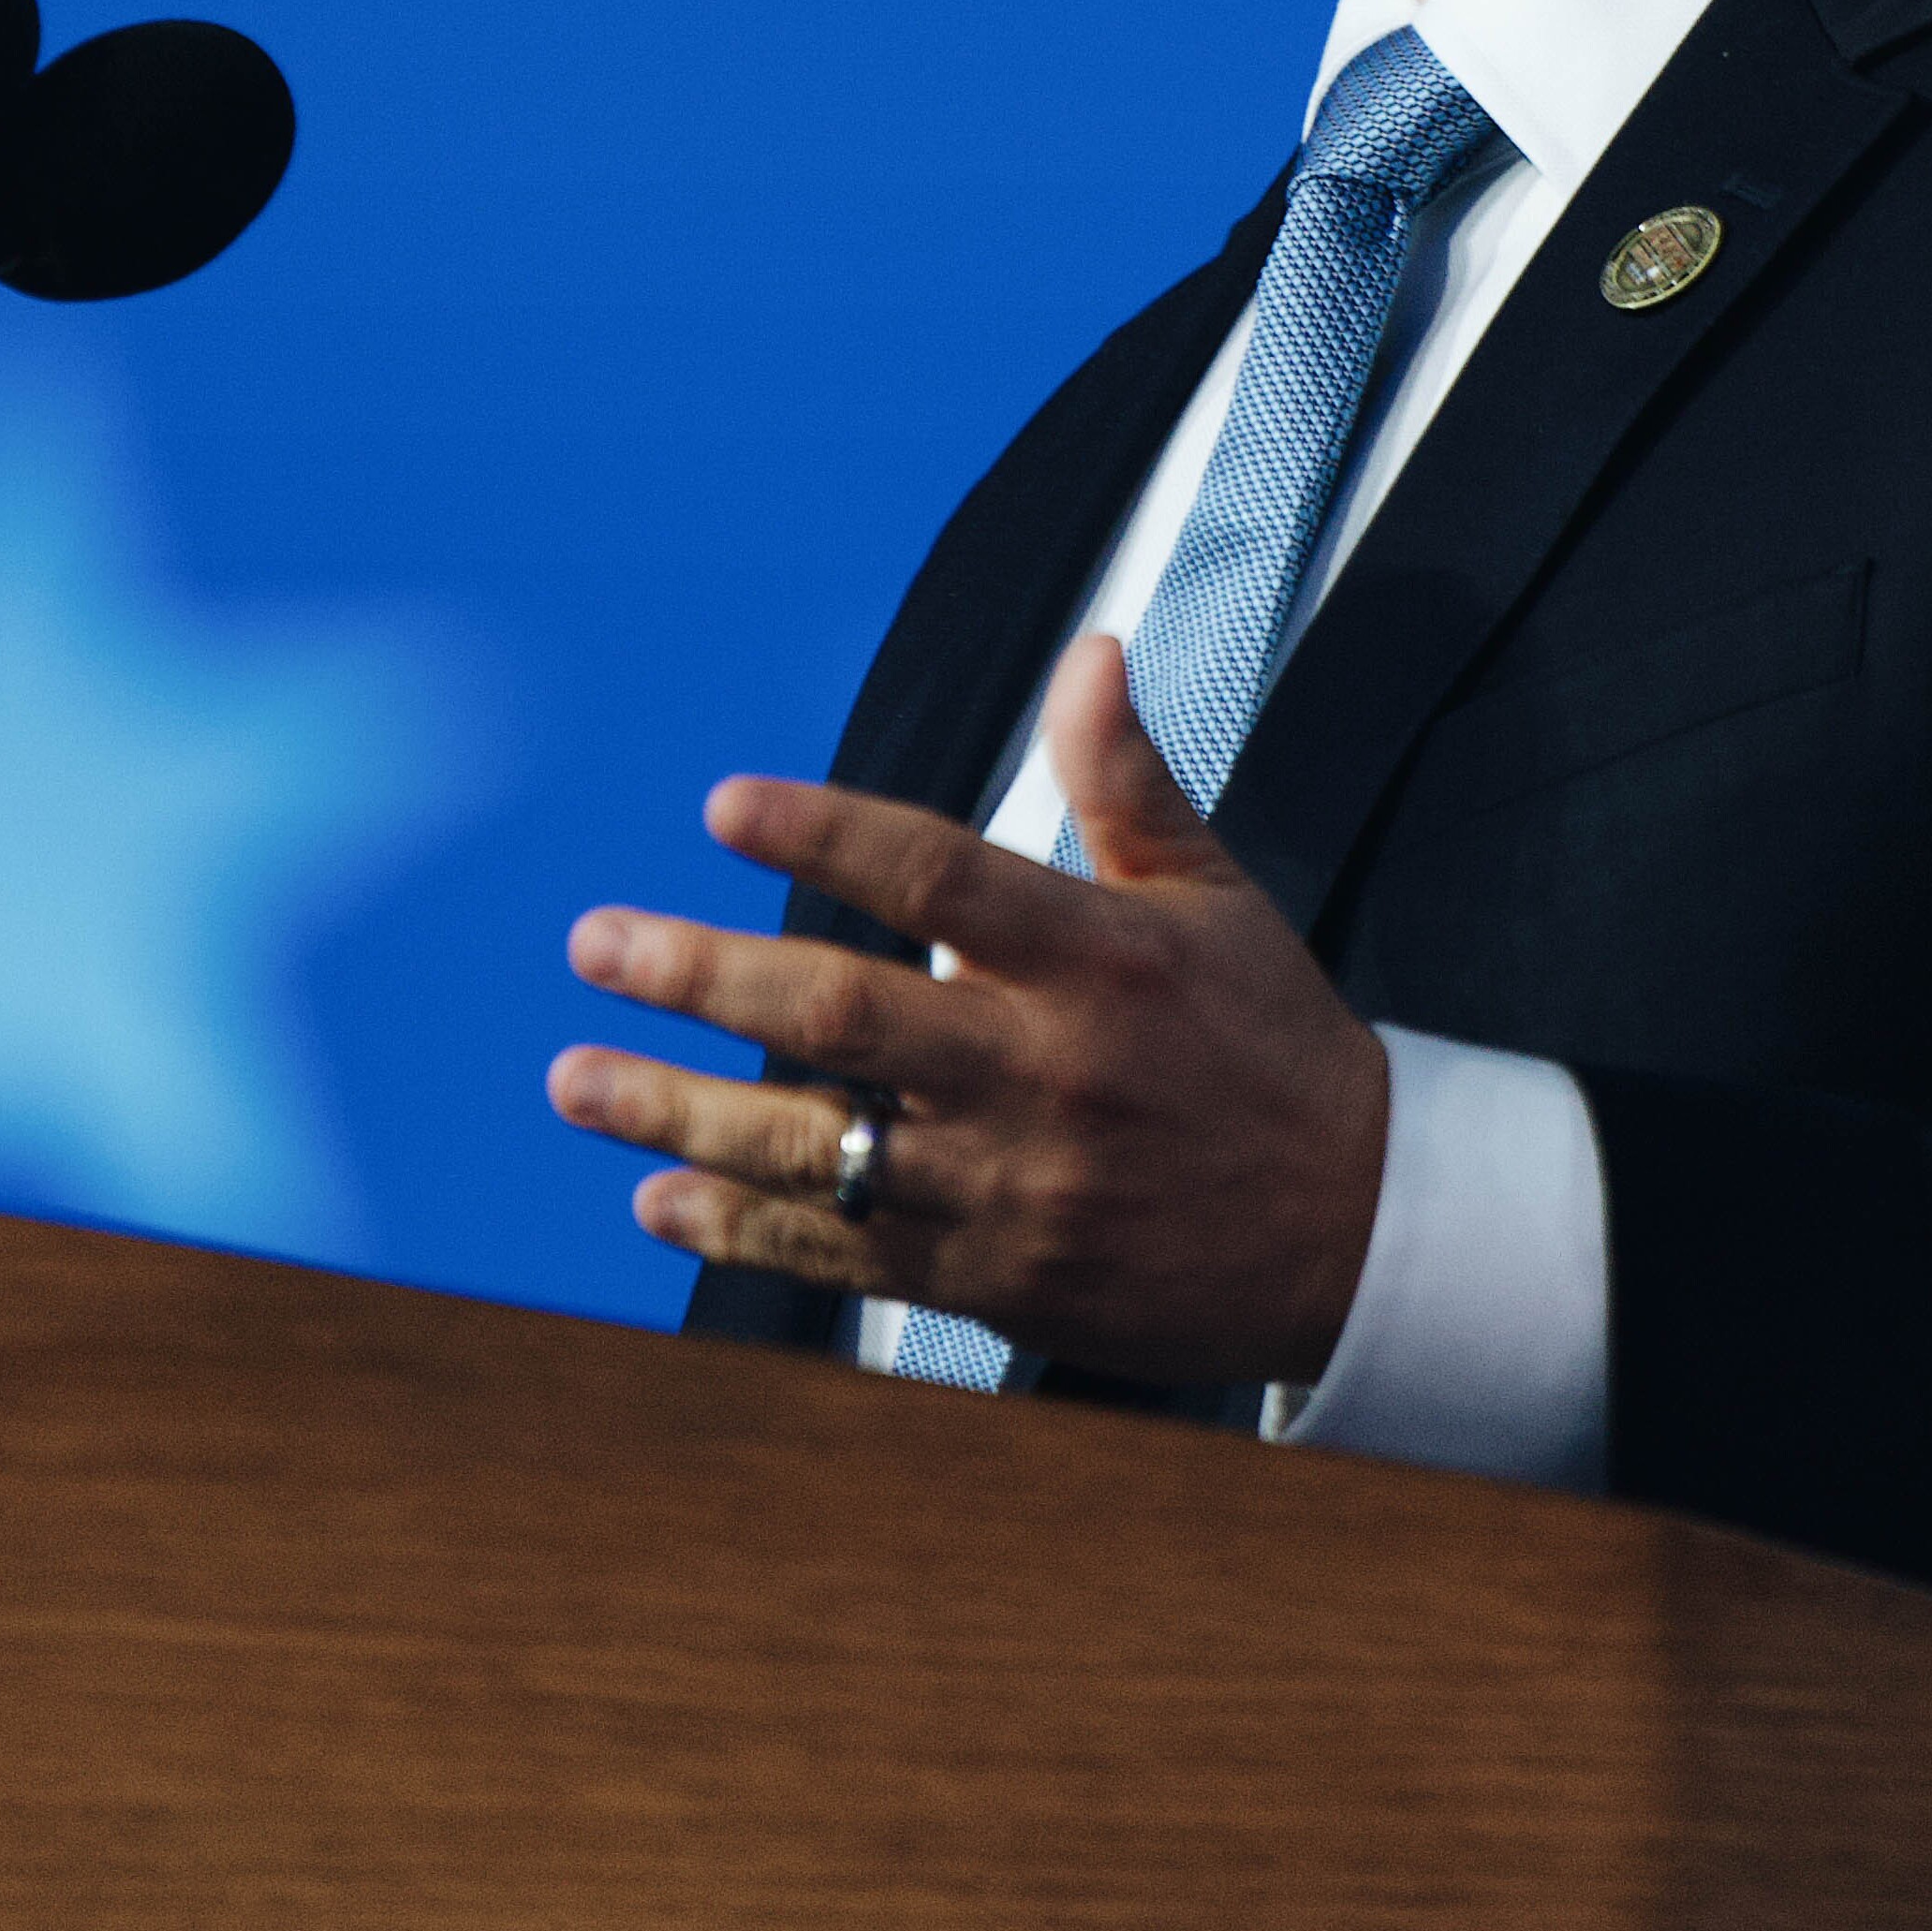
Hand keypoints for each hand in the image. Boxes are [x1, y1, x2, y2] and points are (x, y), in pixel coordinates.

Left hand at [549, 636, 1395, 1395]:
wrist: (1358, 1235)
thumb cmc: (1272, 1044)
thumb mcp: (1217, 896)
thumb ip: (1127, 780)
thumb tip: (1089, 650)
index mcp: (1100, 960)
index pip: (940, 877)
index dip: (825, 836)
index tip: (721, 804)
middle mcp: (1047, 1071)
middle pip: (846, 1017)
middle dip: (702, 977)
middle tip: (594, 944)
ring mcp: (1014, 1186)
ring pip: (819, 1148)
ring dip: (680, 1113)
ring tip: (574, 1076)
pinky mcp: (997, 1280)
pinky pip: (845, 1260)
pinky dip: (742, 1232)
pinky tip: (655, 1199)